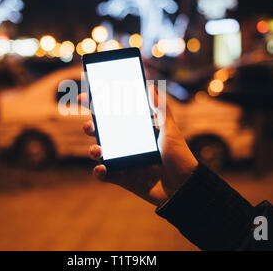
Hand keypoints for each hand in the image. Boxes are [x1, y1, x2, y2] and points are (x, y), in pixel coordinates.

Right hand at [78, 85, 197, 206]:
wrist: (184, 187)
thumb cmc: (180, 157)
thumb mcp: (171, 131)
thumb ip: (161, 109)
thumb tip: (150, 86)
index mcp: (138, 130)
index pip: (116, 114)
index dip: (100, 106)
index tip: (87, 96)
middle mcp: (128, 144)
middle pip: (103, 132)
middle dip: (91, 127)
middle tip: (88, 125)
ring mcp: (124, 161)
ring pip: (101, 153)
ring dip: (93, 150)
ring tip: (96, 150)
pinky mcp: (124, 178)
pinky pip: (106, 175)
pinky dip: (99, 172)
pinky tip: (101, 168)